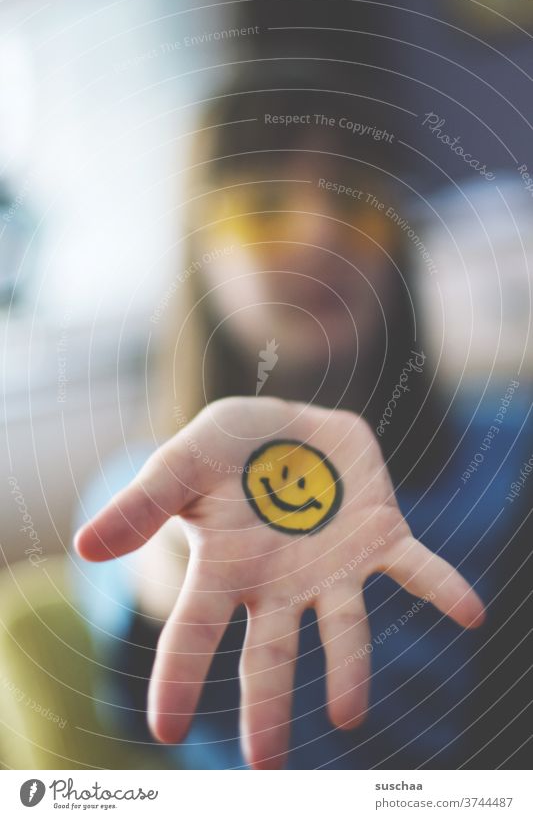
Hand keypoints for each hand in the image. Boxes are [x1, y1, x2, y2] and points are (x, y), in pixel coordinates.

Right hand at [74, 396, 484, 768]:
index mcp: (226, 569)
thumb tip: (85, 548)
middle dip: (268, 706)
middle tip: (266, 765)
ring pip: (345, 626)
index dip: (180, 676)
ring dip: (350, 666)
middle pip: (271, 652)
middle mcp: (280, 584)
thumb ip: (143, 506)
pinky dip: (443, 589)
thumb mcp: (179, 464)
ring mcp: (333, 566)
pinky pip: (416, 568)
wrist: (286, 423)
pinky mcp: (380, 536)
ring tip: (349, 712)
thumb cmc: (225, 451)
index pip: (196, 632)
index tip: (165, 729)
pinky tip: (471, 612)